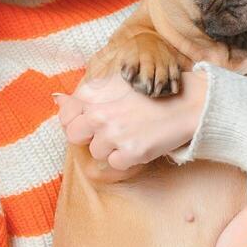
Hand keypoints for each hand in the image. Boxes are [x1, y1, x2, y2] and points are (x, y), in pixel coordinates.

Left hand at [54, 69, 208, 170]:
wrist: (189, 103)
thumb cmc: (154, 91)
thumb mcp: (119, 82)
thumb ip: (89, 94)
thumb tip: (57, 101)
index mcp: (93, 93)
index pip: (66, 115)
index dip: (79, 120)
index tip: (94, 120)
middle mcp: (99, 113)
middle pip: (75, 136)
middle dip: (90, 136)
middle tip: (112, 130)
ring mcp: (114, 134)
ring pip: (96, 152)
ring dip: (111, 147)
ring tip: (133, 133)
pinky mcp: (130, 152)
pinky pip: (115, 163)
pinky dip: (127, 158)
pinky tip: (141, 142)